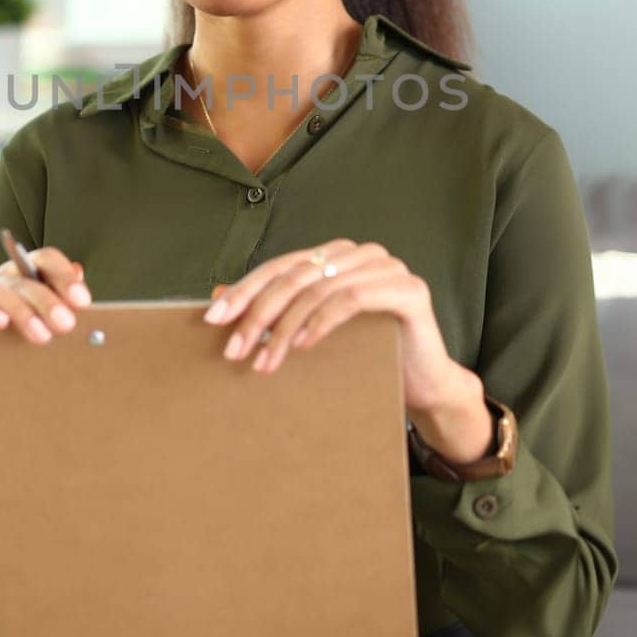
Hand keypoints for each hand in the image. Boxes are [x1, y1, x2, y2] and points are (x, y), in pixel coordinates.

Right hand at [0, 245, 91, 486]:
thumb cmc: (17, 366)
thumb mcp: (47, 339)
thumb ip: (63, 310)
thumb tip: (82, 275)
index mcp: (23, 282)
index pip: (42, 261)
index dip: (63, 275)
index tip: (82, 301)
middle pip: (22, 277)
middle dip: (47, 299)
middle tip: (67, 325)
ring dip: (20, 309)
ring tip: (41, 336)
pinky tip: (0, 324)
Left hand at [201, 238, 462, 414]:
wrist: (423, 383)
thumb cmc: (365, 355)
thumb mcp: (311, 329)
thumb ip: (274, 310)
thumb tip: (216, 297)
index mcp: (336, 255)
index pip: (280, 267)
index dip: (244, 290)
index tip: (213, 319)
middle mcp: (361, 253)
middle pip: (295, 277)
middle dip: (259, 315)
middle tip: (234, 350)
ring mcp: (387, 267)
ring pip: (319, 289)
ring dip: (285, 328)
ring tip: (265, 363)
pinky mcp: (409, 289)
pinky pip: (353, 299)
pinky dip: (322, 321)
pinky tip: (304, 345)